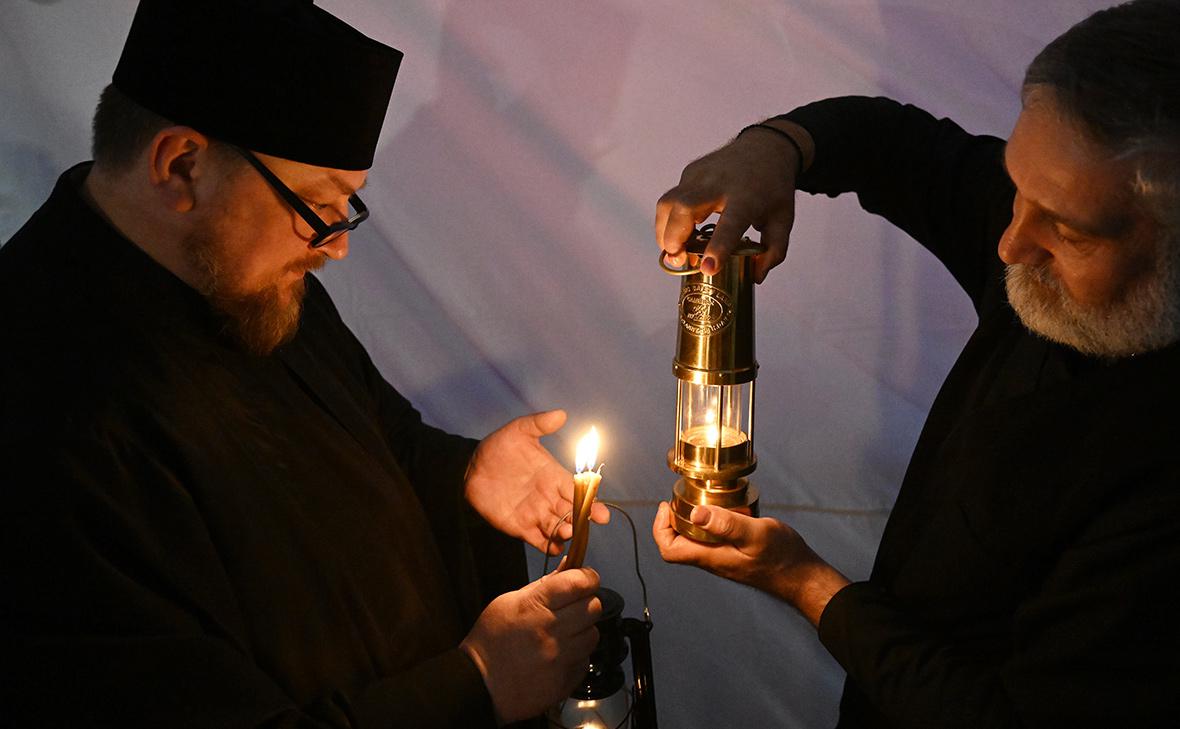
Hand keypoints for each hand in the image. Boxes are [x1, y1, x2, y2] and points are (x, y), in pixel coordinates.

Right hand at [460, 567, 601, 724]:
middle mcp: (550, 631)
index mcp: (534, 606)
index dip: (587, 577)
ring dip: (583, 630)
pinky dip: (577, 655)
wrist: (480, 686)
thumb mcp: (509, 602)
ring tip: (564, 634)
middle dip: (586, 602)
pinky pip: (585, 659)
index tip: (586, 579)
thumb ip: (544, 585)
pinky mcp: (565, 680)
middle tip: (573, 607)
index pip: (578, 582)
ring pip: (593, 634)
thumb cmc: (491, 641)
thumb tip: (568, 567)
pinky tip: (559, 655)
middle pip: (593, 606)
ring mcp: (559, 658)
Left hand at [465, 409, 609, 553]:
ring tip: (565, 533)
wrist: (470, 468)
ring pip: (558, 528)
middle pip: (572, 513)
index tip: (602, 514)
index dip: (592, 503)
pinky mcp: (520, 527)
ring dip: (565, 533)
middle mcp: (550, 497)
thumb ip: (539, 423)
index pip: (579, 492)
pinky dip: (548, 546)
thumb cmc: (498, 447)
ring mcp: (536, 513)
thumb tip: (561, 413)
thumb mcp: (519, 431)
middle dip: (580, 521)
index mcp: (554, 476)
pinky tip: (554, 548)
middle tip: (579, 524)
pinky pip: (539, 540)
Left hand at [651, 501, 848, 626]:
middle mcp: (713, 561)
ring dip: (690, 522)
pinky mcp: (735, 556)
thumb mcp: (755, 534)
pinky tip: (724, 511)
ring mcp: (724, 560)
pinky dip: (710, 525)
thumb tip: (694, 514)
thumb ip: (726, 524)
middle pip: (678, 545)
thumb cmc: (783, 557)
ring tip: (699, 500)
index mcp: (711, 557)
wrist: (802, 577)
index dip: (660, 529)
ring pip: (694, 542)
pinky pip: (712, 541)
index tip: (667, 507)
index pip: (669, 550)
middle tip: (681, 499)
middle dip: (672, 521)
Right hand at [655, 120, 811, 282]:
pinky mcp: (690, 172)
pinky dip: (670, 219)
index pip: (730, 224)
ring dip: (664, 231)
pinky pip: (671, 199)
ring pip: (669, 203)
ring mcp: (701, 175)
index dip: (717, 247)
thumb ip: (773, 252)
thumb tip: (756, 277)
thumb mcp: (782, 221)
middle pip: (684, 208)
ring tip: (674, 250)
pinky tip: (680, 232)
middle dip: (673, 238)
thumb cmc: (774, 188)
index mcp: (747, 198)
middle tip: (678, 260)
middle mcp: (720, 183)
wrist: (767, 146)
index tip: (708, 268)